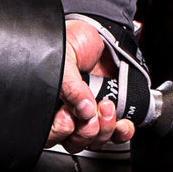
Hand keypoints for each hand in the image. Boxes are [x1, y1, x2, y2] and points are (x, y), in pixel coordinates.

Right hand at [47, 18, 135, 151]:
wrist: (94, 29)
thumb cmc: (68, 42)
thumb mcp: (62, 57)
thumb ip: (68, 84)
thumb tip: (82, 109)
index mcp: (49, 106)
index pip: (51, 135)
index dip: (60, 131)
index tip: (68, 116)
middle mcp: (68, 115)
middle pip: (74, 142)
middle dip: (85, 131)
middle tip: (91, 109)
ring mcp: (90, 114)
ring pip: (95, 139)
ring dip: (104, 129)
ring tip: (107, 105)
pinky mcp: (110, 111)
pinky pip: (117, 133)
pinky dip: (122, 132)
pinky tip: (123, 123)